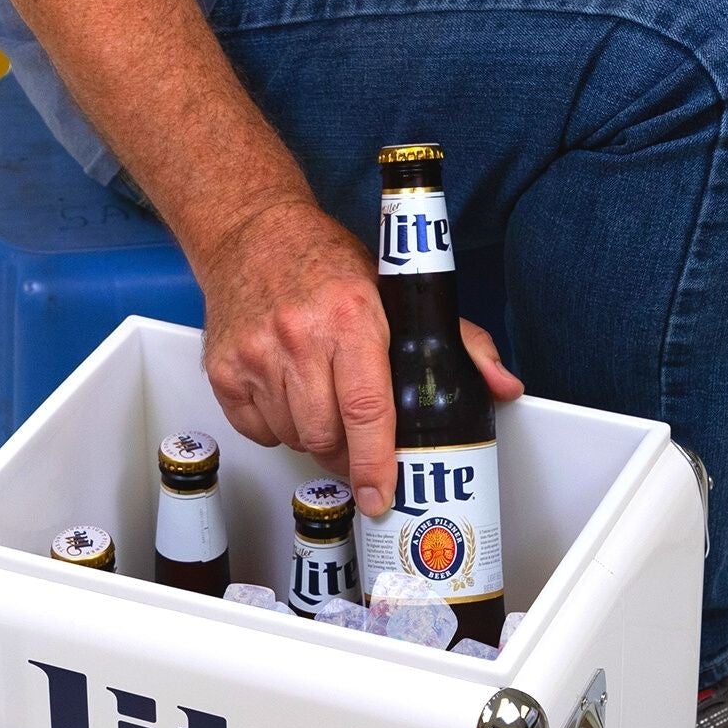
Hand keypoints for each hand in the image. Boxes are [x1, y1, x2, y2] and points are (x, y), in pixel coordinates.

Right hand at [195, 195, 521, 515]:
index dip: (376, 462)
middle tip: (359, 442)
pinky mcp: (224, 369)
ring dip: (314, 437)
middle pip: (326, 435)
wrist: (252, 232)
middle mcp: (299, 337)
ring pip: (293, 437)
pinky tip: (289, 394)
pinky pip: (257, 429)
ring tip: (323, 402)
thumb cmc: (328, 264)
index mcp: (352, 318)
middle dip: (348, 453)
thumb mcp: (399, 291)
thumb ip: (460, 341)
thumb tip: (503, 386)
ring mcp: (256, 354)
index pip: (367, 410)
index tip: (383, 495)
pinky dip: (277, 426)